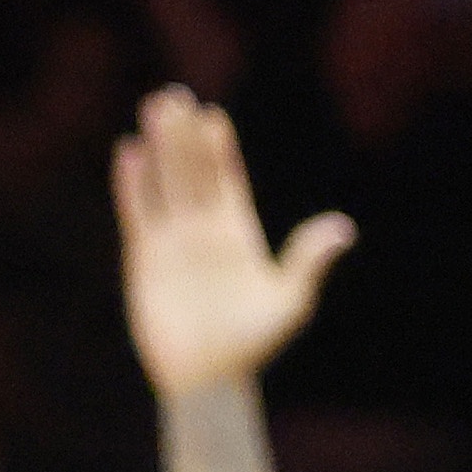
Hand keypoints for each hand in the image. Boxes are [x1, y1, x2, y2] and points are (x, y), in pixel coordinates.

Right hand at [113, 84, 357, 396]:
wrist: (207, 376)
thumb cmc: (253, 344)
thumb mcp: (291, 301)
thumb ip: (308, 260)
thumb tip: (343, 227)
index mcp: (239, 233)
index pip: (228, 180)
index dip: (220, 150)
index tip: (213, 118)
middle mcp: (204, 230)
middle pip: (192, 171)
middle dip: (184, 135)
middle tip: (174, 96)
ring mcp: (173, 241)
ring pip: (165, 182)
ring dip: (160, 147)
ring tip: (153, 107)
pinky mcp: (145, 258)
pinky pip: (138, 212)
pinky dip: (133, 184)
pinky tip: (129, 152)